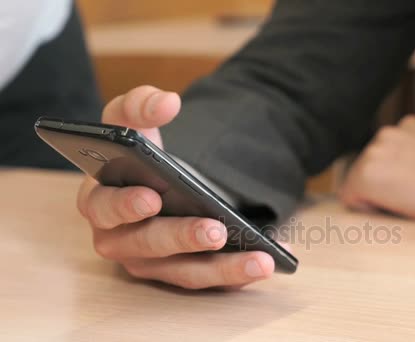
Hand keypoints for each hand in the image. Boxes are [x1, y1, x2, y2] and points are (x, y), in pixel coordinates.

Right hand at [77, 85, 275, 288]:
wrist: (164, 181)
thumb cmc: (141, 155)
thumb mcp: (135, 122)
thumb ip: (141, 105)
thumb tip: (166, 102)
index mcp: (100, 201)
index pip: (104, 208)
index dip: (124, 206)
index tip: (152, 198)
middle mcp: (122, 239)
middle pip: (148, 246)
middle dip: (182, 237)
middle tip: (215, 230)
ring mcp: (153, 263)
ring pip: (186, 272)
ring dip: (223, 269)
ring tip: (260, 259)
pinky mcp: (183, 273)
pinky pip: (211, 282)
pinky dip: (240, 274)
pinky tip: (271, 259)